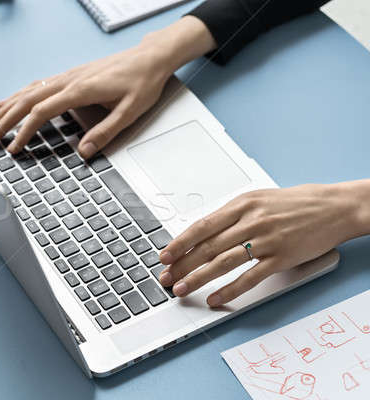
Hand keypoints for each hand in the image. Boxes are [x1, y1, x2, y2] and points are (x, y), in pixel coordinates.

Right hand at [0, 16, 215, 158]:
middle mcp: (69, 80)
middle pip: (27, 100)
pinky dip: (20, 95)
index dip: (24, 131)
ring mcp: (67, 76)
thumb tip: (83, 152)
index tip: (13, 147)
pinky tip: (11, 101)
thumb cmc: (142, 83)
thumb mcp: (130, 112)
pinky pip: (38, 85)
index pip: (42, 112)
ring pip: (29, 91)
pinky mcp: (70, 76)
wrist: (150, 58)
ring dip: (8, 107)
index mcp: (80, 90)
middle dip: (5, 120)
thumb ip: (105, 133)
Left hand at [158, 182, 369, 306]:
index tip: (164, 256)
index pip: (202, 227)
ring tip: (182, 289)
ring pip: (223, 262)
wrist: (333, 207)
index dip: (180, 243)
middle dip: (182, 264)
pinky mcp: (281, 258)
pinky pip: (250, 278)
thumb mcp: (257, 200)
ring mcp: (266, 240)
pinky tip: (216, 299)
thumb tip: (201, 235)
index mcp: (241, 205)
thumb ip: (230, 216)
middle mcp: (251, 221)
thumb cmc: (293, 204)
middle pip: (207, 247)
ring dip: (198, 278)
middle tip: (166, 278)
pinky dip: (230, 290)